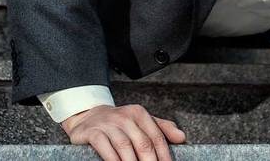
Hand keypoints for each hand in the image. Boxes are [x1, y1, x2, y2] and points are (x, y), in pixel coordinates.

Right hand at [61, 104, 185, 160]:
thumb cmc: (119, 124)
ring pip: (125, 146)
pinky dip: (113, 160)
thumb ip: (162, 128)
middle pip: (143, 143)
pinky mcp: (93, 132)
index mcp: (139, 114)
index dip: (164, 157)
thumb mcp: (141, 122)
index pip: (156, 137)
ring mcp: (108, 124)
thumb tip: (182, 138)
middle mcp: (124, 116)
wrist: (88, 117)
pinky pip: (105, 147)